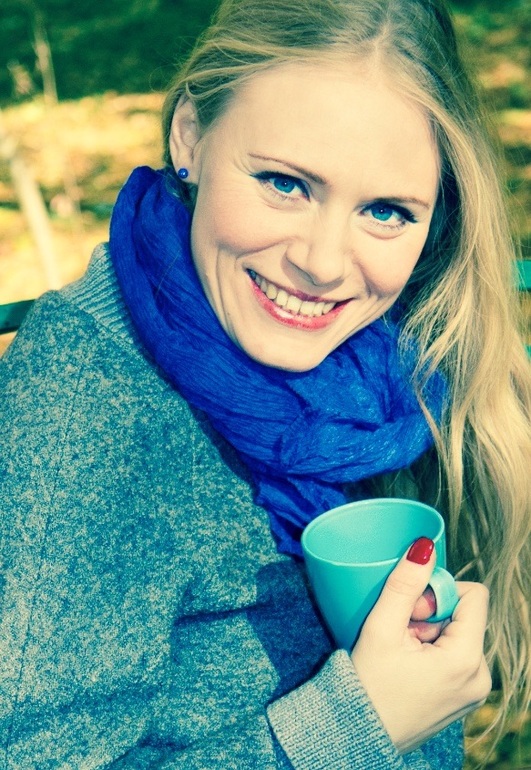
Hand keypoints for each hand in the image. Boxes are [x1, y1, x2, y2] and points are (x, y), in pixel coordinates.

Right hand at [350, 539, 491, 753]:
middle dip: (432, 613)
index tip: (412, 611)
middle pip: (466, 613)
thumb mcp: (381, 628)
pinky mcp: (464, 695)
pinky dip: (433, 648)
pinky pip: (457, 652)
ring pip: (460, 631)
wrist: (356, 733)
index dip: (441, 592)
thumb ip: (405, 584)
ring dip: (431, 630)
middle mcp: (481, 676)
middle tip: (401, 631)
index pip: (474, 595)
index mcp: (467, 659)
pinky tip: (408, 661)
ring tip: (402, 648)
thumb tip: (424, 546)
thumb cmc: (367, 685)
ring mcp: (474, 688)